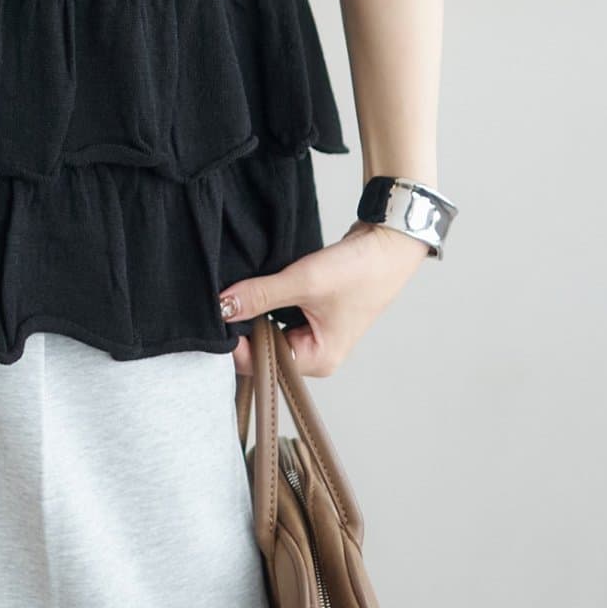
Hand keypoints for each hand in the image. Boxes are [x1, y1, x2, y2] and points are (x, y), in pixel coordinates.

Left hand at [218, 220, 429, 377]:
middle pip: (263, 350)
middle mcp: (315, 353)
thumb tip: (222, 306)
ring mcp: (313, 334)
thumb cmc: (360, 270)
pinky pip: (277, 315)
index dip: (237, 344)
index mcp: (319, 360)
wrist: (388, 243)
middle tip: (225, 301)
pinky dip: (265, 303)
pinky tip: (255, 289)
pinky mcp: (310, 313)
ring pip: (268, 330)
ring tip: (240, 293)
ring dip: (254, 313)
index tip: (219, 317)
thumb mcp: (305, 281)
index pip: (263, 364)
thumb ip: (260, 295)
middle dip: (244, 327)